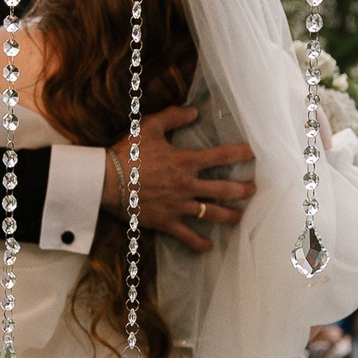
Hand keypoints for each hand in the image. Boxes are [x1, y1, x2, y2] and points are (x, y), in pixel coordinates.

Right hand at [104, 105, 255, 253]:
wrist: (105, 181)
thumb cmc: (126, 153)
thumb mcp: (149, 127)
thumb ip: (173, 116)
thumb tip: (194, 110)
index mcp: (186, 161)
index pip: (222, 156)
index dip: (240, 154)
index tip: (252, 154)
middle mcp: (188, 185)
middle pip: (226, 189)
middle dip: (244, 190)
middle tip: (253, 189)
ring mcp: (179, 206)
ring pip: (213, 214)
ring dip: (231, 215)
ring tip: (240, 215)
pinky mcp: (167, 222)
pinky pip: (188, 236)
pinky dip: (200, 243)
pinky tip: (209, 246)